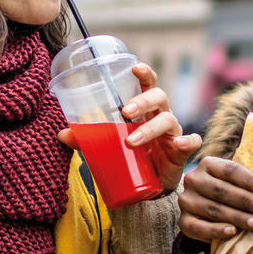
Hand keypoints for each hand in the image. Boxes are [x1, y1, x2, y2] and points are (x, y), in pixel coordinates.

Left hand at [57, 63, 200, 193]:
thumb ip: (89, 139)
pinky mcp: (181, 151)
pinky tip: (178, 145)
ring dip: (150, 128)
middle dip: (143, 101)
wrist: (148, 187)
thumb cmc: (130, 156)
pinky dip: (187, 142)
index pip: (147, 84)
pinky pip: (191, 142)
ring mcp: (173, 133)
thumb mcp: (109, 146)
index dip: (144, 72)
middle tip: (125, 111)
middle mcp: (161, 115)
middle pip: (159, 97)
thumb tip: (61, 134)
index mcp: (145, 109)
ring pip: (169, 120)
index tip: (134, 67)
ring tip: (132, 141)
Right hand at [177, 156, 252, 241]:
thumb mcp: (237, 182)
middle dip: (247, 201)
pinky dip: (216, 230)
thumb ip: (251, 182)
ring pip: (213, 209)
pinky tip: (233, 232)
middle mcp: (193, 179)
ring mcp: (186, 200)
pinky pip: (199, 227)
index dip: (252, 182)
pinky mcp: (183, 220)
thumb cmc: (230, 192)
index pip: (231, 171)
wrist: (206, 212)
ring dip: (238, 217)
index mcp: (208, 164)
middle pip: (221, 190)